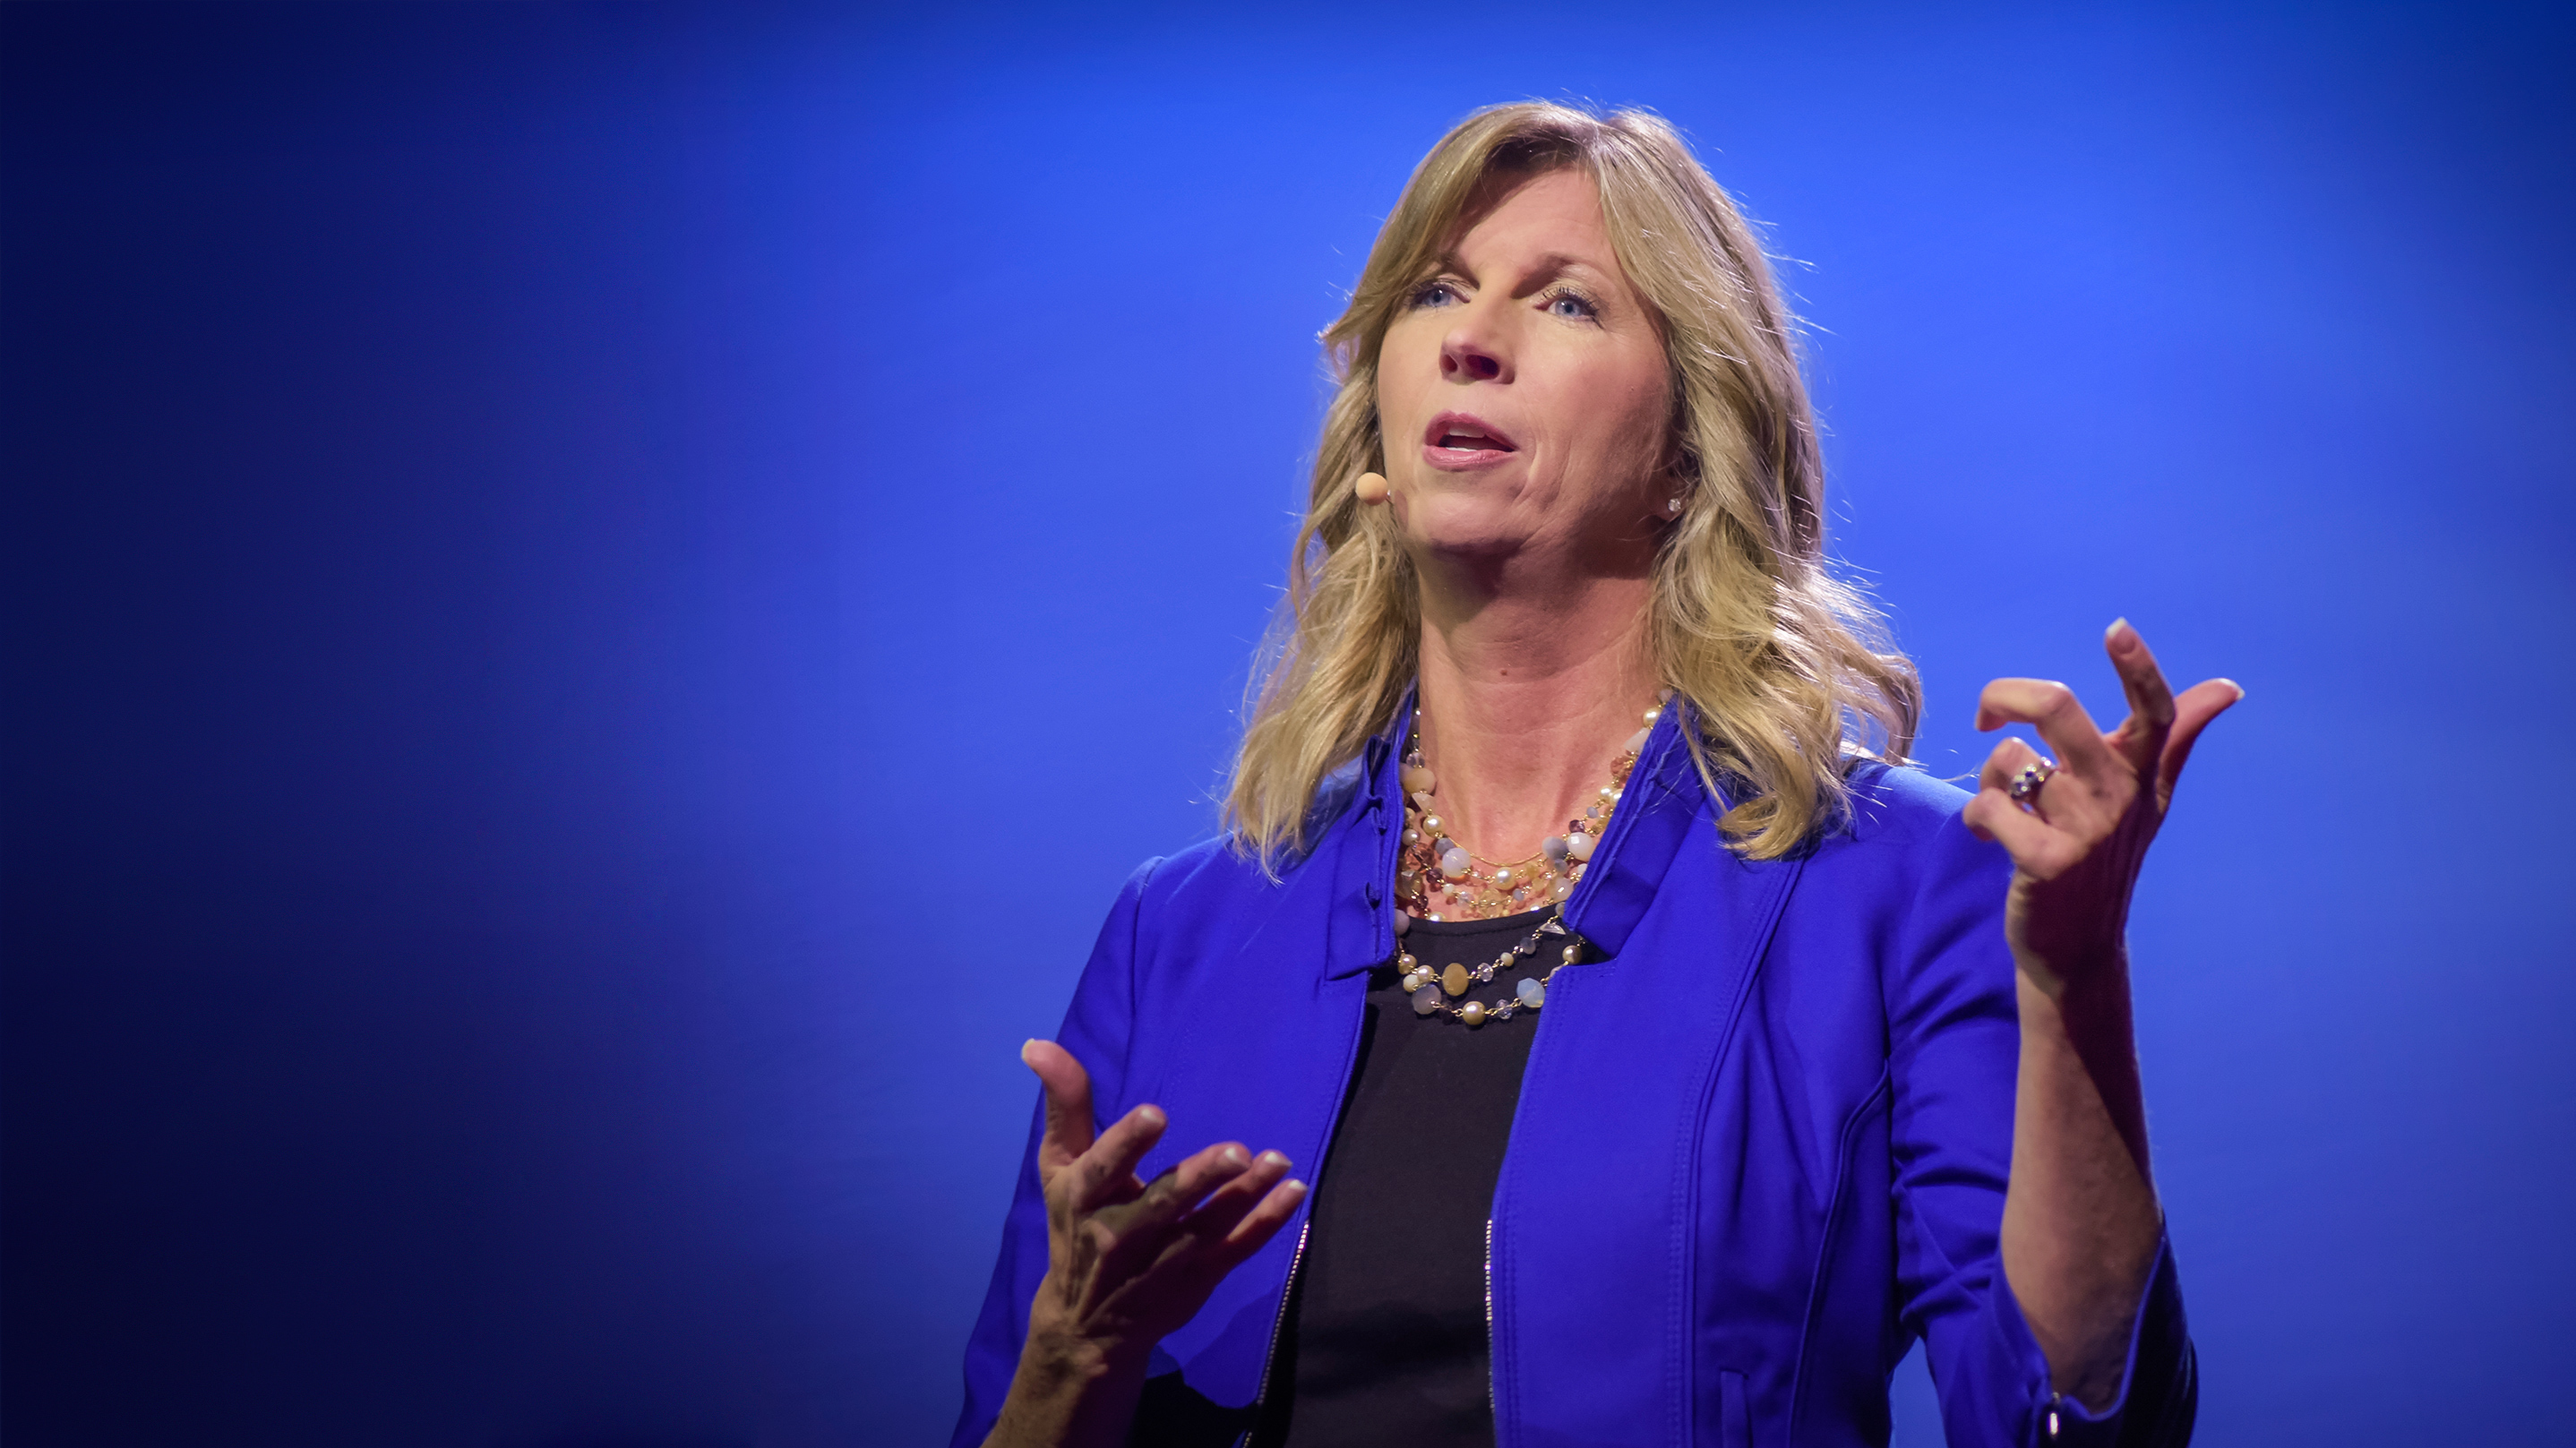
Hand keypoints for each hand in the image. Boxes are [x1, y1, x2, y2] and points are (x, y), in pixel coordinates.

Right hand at [1014, 1040, 1304, 1384]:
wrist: (1085, 1325)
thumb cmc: (1074, 1225)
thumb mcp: (1059, 1167)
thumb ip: (1065, 1105)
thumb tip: (1038, 1043)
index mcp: (1085, 1197)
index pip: (1105, 1167)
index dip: (1128, 1142)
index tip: (1156, 1115)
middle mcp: (1122, 1232)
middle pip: (1163, 1203)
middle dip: (1200, 1179)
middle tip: (1237, 1153)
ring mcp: (1165, 1258)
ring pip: (1209, 1225)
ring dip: (1246, 1195)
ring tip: (1279, 1161)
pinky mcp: (1198, 1277)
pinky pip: (1238, 1248)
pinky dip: (1268, 1222)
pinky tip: (1294, 1191)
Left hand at [1961, 620, 2240, 996]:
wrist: (2079, 947)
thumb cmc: (2106, 859)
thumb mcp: (2146, 798)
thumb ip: (2177, 738)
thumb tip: (2229, 688)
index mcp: (2141, 772)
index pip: (2153, 712)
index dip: (2138, 668)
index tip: (2116, 629)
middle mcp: (2120, 794)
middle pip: (2057, 708)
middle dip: (2006, 694)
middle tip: (1988, 715)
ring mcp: (2085, 829)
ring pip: (2009, 756)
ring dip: (1991, 775)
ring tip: (2005, 803)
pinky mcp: (2046, 861)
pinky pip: (1990, 805)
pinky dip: (1977, 815)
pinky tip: (1990, 834)